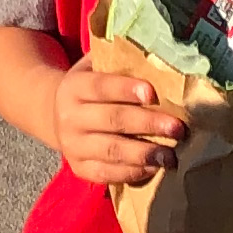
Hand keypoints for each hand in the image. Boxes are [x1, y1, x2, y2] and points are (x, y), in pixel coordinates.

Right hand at [55, 54, 183, 191]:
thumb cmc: (91, 87)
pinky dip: (132, 172)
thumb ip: (119, 63)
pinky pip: (107, 174)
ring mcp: (72, 145)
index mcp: (74, 87)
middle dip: (147, 123)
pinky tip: (154, 168)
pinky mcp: (79, 168)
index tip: (152, 93)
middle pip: (112, 120)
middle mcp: (69, 117)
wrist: (54, 114)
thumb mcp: (94, 68)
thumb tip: (160, 58)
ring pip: (111, 150)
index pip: (101, 86)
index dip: (126, 89)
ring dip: (144, 153)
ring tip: (171, 155)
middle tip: (177, 128)